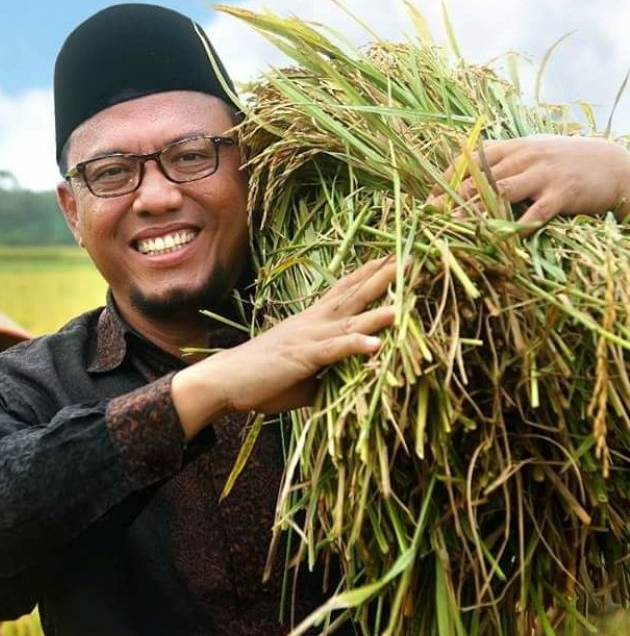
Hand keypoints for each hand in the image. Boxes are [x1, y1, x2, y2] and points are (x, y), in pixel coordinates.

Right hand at [171, 258, 396, 437]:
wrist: (225, 379)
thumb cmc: (262, 377)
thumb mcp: (303, 372)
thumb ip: (329, 369)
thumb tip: (351, 376)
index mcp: (312, 321)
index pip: (345, 290)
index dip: (369, 273)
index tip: (393, 257)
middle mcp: (313, 322)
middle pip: (353, 294)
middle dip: (383, 277)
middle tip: (411, 257)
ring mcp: (308, 337)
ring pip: (349, 319)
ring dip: (377, 309)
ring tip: (405, 300)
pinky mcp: (303, 357)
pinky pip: (334, 350)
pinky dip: (356, 345)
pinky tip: (377, 343)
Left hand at [430, 134, 629, 227]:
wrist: (615, 165)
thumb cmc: (567, 162)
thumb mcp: (533, 151)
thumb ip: (503, 158)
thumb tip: (469, 164)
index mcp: (514, 147)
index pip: (472, 160)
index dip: (448, 179)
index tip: (429, 200)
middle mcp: (525, 157)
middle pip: (480, 179)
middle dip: (452, 199)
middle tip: (430, 218)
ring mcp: (543, 174)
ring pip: (501, 193)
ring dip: (474, 212)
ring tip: (453, 229)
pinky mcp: (562, 193)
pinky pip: (534, 213)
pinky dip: (516, 228)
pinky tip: (500, 242)